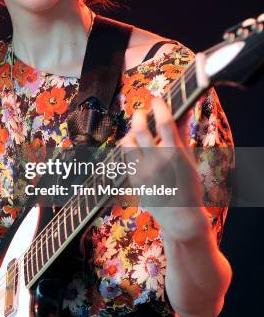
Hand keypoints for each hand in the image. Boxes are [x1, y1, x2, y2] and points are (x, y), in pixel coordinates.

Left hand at [118, 97, 208, 240]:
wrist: (181, 216)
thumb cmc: (189, 186)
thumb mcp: (189, 160)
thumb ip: (182, 135)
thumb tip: (183, 112)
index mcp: (175, 154)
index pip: (164, 122)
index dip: (159, 106)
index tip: (157, 100)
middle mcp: (157, 161)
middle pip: (140, 129)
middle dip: (139, 115)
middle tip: (142, 112)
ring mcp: (143, 172)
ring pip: (127, 142)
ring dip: (130, 132)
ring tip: (136, 131)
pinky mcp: (134, 181)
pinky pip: (126, 158)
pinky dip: (130, 150)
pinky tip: (136, 149)